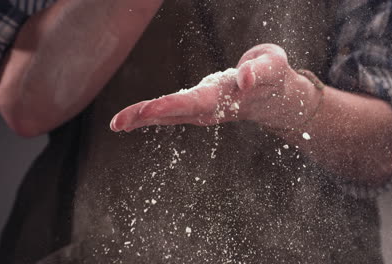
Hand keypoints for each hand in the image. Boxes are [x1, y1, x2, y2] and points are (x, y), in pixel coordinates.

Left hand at [110, 44, 316, 131]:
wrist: (274, 96)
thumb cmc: (272, 75)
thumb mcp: (272, 66)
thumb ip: (259, 70)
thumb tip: (245, 79)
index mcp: (224, 96)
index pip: (193, 102)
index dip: (170, 106)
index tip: (147, 110)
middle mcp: (209, 107)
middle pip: (174, 112)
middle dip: (146, 115)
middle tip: (118, 123)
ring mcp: (203, 110)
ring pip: (169, 115)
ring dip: (142, 118)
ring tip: (117, 123)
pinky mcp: (198, 107)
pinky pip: (171, 112)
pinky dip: (150, 115)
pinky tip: (132, 118)